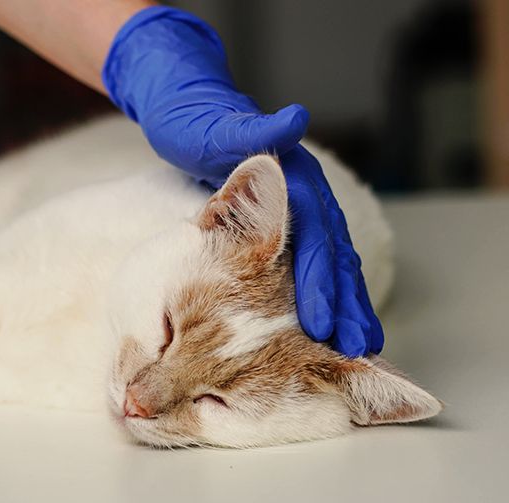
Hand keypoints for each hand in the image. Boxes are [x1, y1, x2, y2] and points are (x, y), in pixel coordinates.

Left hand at [102, 6, 382, 354]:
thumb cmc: (195, 122)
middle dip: (344, 303)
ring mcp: (298, 210)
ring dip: (345, 303)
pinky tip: (330, 326)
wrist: (188, 107)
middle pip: (333, 254)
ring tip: (360, 348)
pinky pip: (312, 262)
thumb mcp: (214, 127)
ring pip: (332, 262)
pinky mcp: (285, 222)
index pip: (314, 236)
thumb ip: (252, 129)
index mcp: (294, 178)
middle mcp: (305, 195)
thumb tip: (294, 120)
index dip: (319, 280)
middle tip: (354, 349)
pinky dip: (326, 293)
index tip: (321, 322)